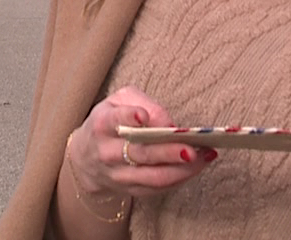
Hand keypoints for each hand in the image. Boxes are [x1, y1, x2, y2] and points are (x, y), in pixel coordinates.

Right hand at [67, 85, 218, 197]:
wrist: (86, 157)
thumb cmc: (109, 122)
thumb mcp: (118, 101)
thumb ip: (142, 102)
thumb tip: (168, 122)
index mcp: (102, 124)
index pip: (113, 120)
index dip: (128, 117)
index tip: (142, 116)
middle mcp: (107, 152)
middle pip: (140, 153)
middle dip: (168, 151)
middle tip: (192, 148)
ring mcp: (118, 175)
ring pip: (153, 177)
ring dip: (182, 169)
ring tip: (204, 157)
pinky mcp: (130, 190)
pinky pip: (158, 189)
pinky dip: (180, 178)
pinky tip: (197, 167)